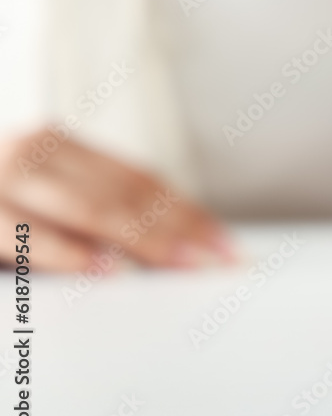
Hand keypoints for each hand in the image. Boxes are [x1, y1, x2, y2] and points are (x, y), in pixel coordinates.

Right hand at [0, 129, 234, 271]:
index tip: (226, 243)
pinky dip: (71, 253)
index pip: (140, 181)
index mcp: (58, 146)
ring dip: (144, 240)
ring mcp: (5, 180)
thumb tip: (172, 245)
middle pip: (124, 195)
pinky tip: (105, 269)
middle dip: (180, 230)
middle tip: (218, 259)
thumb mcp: (39, 195)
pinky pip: (30, 234)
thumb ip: (93, 208)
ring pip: (90, 210)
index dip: (188, 211)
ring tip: (183, 263)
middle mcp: (36, 153)